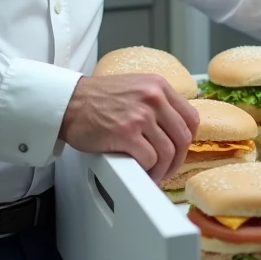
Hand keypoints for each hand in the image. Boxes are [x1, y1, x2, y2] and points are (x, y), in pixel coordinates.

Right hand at [58, 75, 199, 181]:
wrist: (69, 102)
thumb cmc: (97, 98)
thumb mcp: (135, 87)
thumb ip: (156, 102)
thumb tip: (175, 127)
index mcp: (158, 86)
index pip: (191, 117)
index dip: (188, 139)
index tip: (180, 149)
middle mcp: (153, 98)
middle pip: (182, 137)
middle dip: (177, 159)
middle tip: (167, 168)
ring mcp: (141, 115)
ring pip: (167, 152)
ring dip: (162, 169)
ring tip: (153, 173)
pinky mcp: (126, 133)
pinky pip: (149, 159)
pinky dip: (148, 171)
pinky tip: (141, 172)